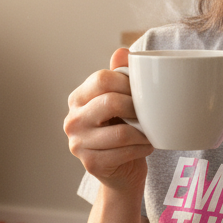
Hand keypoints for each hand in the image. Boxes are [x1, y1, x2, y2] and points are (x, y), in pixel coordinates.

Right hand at [64, 48, 152, 192]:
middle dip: (136, 107)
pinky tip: (146, 146)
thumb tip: (122, 51)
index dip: (127, 83)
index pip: (102, 79)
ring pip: (121, 132)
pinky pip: (124, 152)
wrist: (121, 171)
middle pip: (110, 102)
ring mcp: (78, 143)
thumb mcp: (120, 101)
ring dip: (143, 132)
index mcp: (77, 98)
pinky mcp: (90, 163)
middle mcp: (72, 119)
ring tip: (150, 131)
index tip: (142, 92)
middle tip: (148, 113)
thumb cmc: (122, 130)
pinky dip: (142, 148)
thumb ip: (120, 75)